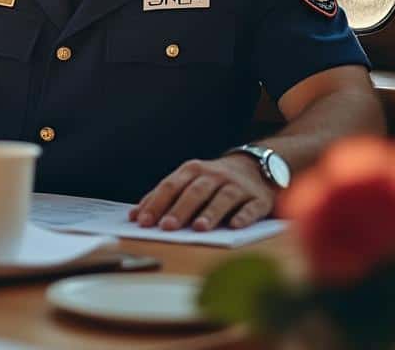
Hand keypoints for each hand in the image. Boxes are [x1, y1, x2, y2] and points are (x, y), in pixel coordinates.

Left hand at [129, 156, 275, 230]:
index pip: (170, 186)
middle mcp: (215, 175)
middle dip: (179, 209)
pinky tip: (234, 226)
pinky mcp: (259, 198)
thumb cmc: (214, 181)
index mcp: (193, 170)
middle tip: (167, 227)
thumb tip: (135, 216)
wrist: (257, 167)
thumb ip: (164, 197)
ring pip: (222, 198)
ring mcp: (238, 186)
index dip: (156, 203)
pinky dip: (243, 216)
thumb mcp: (189, 181)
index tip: (142, 220)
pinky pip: (251, 207)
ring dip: (210, 213)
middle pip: (195, 192)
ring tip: (199, 228)